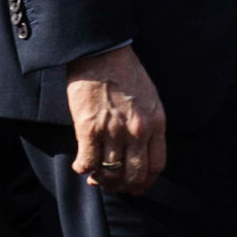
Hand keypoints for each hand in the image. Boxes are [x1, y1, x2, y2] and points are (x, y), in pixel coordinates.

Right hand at [65, 45, 166, 194]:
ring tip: (95, 175)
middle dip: (122, 186)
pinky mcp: (89, 128)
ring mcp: (114, 130)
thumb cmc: (124, 71)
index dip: (144, 182)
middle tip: (112, 183)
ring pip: (110, 173)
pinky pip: (87, 163)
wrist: (101, 50)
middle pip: (134, 175)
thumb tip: (135, 153)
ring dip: (101, 179)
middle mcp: (138, 130)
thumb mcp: (149, 98)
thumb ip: (147, 124)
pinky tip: (80, 165)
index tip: (135, 186)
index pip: (156, 166)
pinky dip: (82, 169)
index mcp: (156, 122)